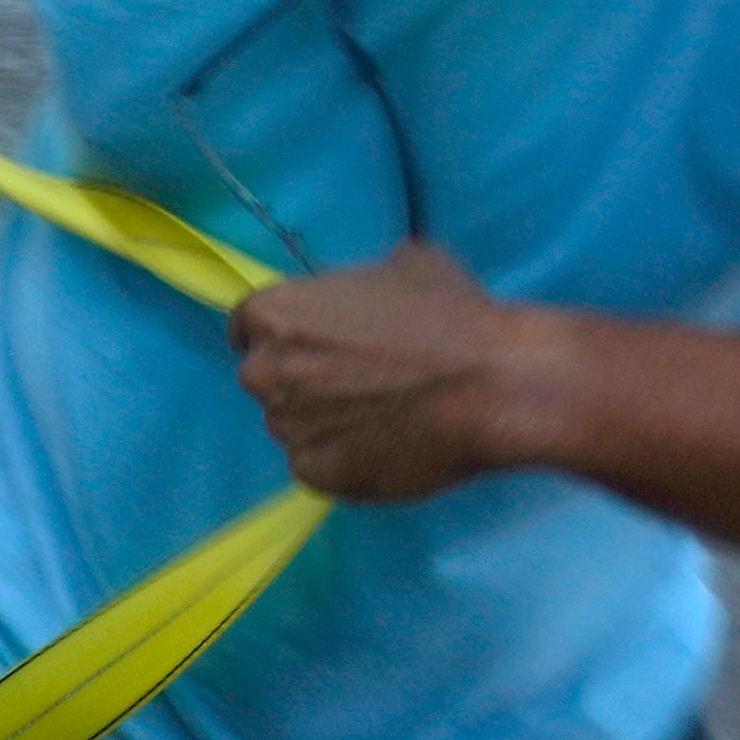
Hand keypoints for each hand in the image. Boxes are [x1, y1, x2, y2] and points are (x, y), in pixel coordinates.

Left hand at [230, 242, 585, 502]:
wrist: (492, 385)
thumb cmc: (449, 315)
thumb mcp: (404, 264)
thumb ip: (360, 280)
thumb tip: (367, 289)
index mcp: (272, 313)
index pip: (247, 326)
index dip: (281, 334)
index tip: (312, 343)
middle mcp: (265, 372)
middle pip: (267, 377)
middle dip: (300, 377)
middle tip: (357, 381)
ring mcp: (287, 428)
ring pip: (294, 425)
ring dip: (324, 421)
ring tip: (382, 416)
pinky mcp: (315, 475)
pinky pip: (319, 465)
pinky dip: (344, 459)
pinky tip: (387, 445)